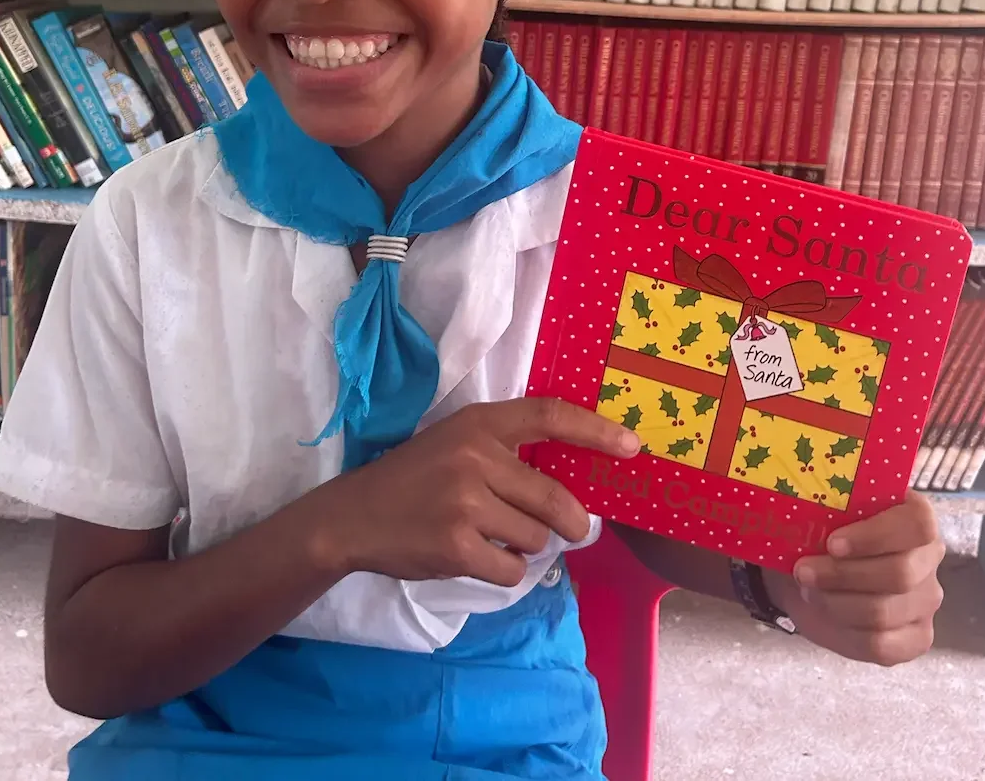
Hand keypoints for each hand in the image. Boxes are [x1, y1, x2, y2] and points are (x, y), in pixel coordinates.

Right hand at [313, 398, 637, 587]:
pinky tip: (477, 556)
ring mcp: (466, 503)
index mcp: (479, 423)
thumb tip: (572, 484)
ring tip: (492, 536)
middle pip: (555, 497)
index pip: (550, 415)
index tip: (632, 446)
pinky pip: (513, 568)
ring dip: (526, 546)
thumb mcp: (457, 443)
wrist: (352, 516)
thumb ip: (505, 452)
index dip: (596, 430)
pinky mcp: (457, 547)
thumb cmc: (413, 478)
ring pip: (536, 538)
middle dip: (573, 521)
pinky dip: (505, 569)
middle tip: (577, 529)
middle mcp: (476, 457)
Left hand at [767, 491, 944, 665]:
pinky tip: (827, 612)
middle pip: (900, 573)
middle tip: (804, 570)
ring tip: (809, 589)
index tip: (832, 543)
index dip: (876, 535)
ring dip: (836, 602)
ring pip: (884, 612)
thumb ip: (827, 505)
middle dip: (842, 574)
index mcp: (915, 517)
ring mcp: (926, 601)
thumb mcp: (823, 511)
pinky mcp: (916, 638)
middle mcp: (928, 558)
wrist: (813, 573)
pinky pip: (883, 645)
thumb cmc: (823, 533)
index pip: (917, 524)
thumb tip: (805, 501)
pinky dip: (845, 630)